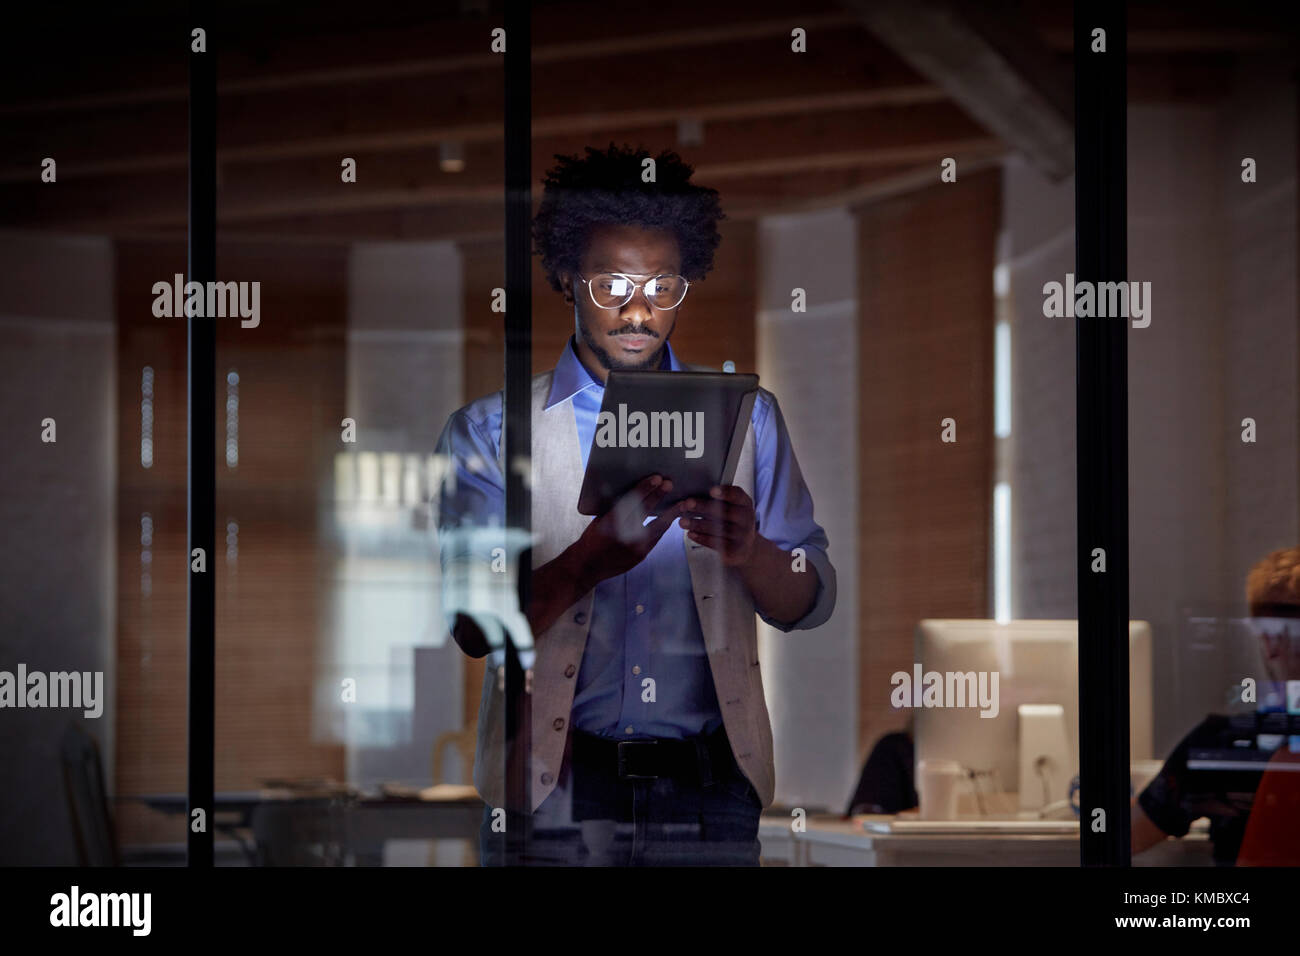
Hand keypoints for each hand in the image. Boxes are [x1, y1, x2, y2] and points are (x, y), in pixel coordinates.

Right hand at [572, 475, 686, 586]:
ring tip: (683, 503)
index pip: (631, 501)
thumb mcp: (600, 519)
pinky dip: (663, 527)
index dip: (645, 488)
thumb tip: (635, 491)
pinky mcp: (642, 555)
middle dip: (659, 496)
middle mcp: (625, 534)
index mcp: (611, 522)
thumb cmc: (592, 538)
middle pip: (646, 512)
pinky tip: (671, 518)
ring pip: (658, 527)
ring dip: (671, 514)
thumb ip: (616, 508)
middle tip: (670, 483)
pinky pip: (656, 538)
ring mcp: (636, 547)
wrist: (588, 566)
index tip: (657, 478)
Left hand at [678, 485, 756, 567]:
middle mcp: (746, 518)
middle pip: (724, 512)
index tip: (711, 491)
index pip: (737, 495)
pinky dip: (701, 538)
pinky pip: (715, 543)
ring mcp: (742, 536)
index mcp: (745, 503)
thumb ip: (717, 501)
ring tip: (682, 521)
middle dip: (703, 507)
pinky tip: (690, 533)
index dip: (725, 493)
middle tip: (687, 504)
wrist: (744, 547)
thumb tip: (692, 498)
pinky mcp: (734, 550)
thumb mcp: (730, 508)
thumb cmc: (731, 521)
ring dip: (697, 524)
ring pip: (717, 529)